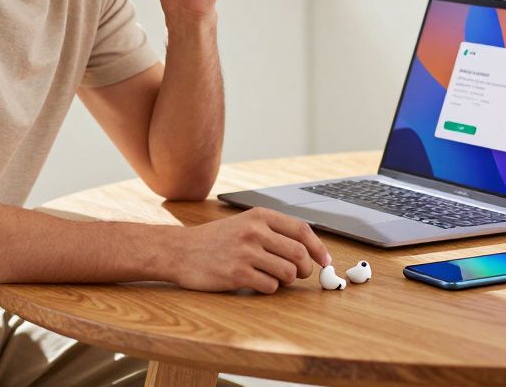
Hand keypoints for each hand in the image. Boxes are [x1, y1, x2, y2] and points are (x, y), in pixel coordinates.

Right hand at [167, 208, 331, 293]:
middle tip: (298, 274)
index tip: (325, 261)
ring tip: (272, 277)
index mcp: (259, 216)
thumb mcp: (243, 224)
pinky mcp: (237, 274)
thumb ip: (272, 231)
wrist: (180, 251)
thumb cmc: (214, 240)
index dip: (319, 248)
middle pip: (299, 254)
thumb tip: (308, 249)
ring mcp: (246, 253)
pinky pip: (270, 287)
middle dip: (304, 269)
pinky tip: (255, 282)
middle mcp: (255, 231)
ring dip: (286, 280)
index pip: (302, 230)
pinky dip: (269, 289)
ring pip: (288, 273)